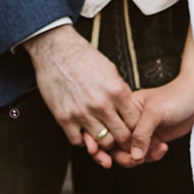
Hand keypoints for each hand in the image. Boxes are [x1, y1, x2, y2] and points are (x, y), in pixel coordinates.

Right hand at [22, 26, 140, 169]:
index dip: (138, 129)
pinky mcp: (64, 118)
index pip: (136, 122)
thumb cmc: (83, 57)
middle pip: (122, 137)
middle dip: (125, 141)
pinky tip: (85, 132)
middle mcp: (100, 104)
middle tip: (122, 140)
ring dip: (105, 142)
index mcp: (116, 91)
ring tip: (104, 136)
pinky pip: (78, 141)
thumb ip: (121, 91)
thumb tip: (129, 107)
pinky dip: (84, 140)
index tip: (135, 131)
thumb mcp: (110, 70)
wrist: (55, 50)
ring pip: (103, 143)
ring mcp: (82, 113)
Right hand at [109, 75, 193, 167]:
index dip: (109, 142)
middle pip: (116, 145)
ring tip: (152, 152)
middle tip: (135, 159)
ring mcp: (142, 132)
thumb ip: (142, 134)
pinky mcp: (154, 139)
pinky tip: (163, 147)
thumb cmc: (176, 96)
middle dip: (124, 155)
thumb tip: (133, 156)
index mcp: (124, 108)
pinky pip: (146, 154)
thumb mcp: (155, 112)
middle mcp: (130, 121)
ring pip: (131, 153)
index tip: (114, 151)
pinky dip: (153, 155)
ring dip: (140, 157)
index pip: (110, 129)